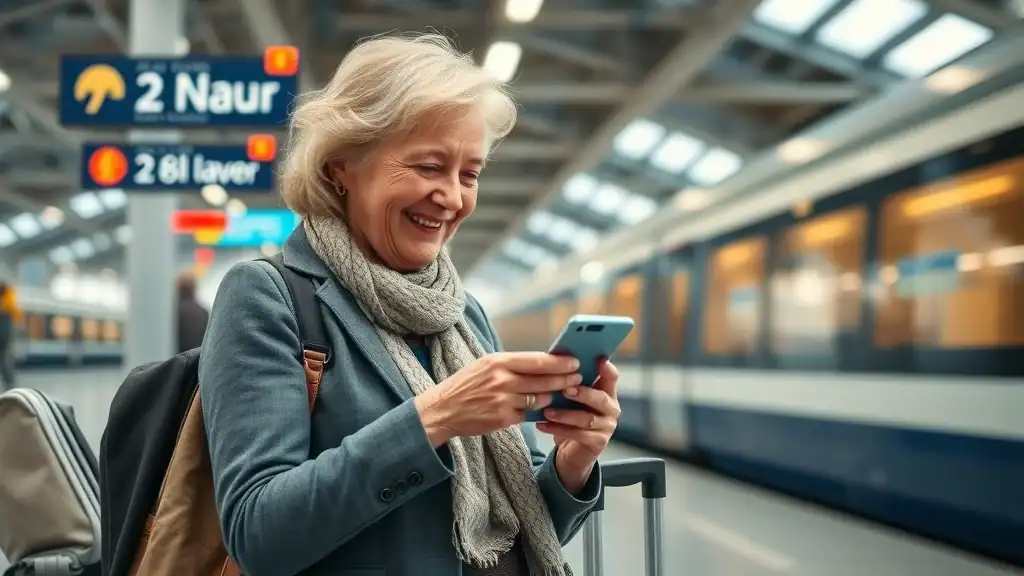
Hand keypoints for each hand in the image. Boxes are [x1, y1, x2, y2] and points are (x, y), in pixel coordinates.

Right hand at [414, 352, 582, 446]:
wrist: (442, 409)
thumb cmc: (465, 385)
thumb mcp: (485, 366)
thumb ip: (511, 365)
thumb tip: (541, 363)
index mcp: (498, 362)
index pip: (537, 360)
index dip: (559, 362)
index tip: (574, 361)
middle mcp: (501, 379)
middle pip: (543, 379)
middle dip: (564, 379)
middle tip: (578, 378)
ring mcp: (502, 400)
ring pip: (538, 398)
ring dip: (551, 397)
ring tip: (561, 394)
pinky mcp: (502, 418)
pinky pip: (527, 414)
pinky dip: (534, 411)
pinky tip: (541, 409)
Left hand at [536, 358, 619, 493]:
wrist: (573, 451)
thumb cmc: (572, 419)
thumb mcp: (572, 400)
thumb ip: (570, 384)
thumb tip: (554, 362)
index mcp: (607, 393)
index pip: (612, 377)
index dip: (606, 369)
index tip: (598, 359)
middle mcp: (611, 409)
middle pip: (601, 398)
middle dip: (582, 393)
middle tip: (564, 390)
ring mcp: (607, 427)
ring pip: (587, 419)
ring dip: (565, 415)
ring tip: (547, 411)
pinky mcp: (598, 442)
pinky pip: (578, 435)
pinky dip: (558, 429)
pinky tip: (542, 425)